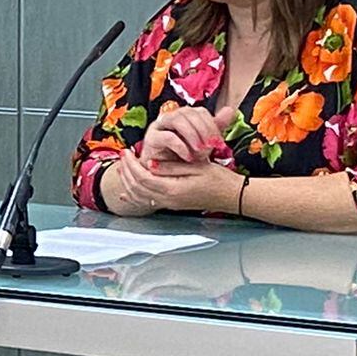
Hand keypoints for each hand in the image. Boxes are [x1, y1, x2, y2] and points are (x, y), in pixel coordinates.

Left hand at [109, 149, 237, 216]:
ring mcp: (170, 204)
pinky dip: (134, 196)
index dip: (132, 164)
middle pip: (137, 187)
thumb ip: (171, 166)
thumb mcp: (196, 167)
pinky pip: (147, 202)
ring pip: (139, 196)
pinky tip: (126, 194)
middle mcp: (169, 200)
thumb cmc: (219, 179)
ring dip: (128, 181)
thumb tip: (149, 163)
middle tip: (123, 155)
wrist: (233, 196)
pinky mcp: (172, 204)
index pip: (142, 177)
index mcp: (173, 189)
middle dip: (126, 171)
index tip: (128, 151)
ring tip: (123, 167)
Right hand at [113, 253, 244, 303]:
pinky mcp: (176, 243)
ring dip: (131, 267)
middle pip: (137, 268)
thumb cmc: (221, 278)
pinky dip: (142, 256)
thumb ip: (171, 293)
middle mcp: (168, 257)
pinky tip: (139, 262)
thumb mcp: (197, 293)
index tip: (128, 298)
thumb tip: (149, 296)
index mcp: (172, 271)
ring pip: (142, 256)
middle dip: (127, 280)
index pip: (142, 281)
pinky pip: (152, 249)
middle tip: (125, 290)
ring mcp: (171, 248)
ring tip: (126, 277)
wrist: (238, 258)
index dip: (132, 290)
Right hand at [140, 104, 238, 172]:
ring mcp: (158, 126)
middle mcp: (171, 117)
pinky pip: (166, 136)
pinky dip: (180, 146)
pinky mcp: (151, 139)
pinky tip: (188, 157)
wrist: (168, 175)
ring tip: (200, 150)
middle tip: (211, 146)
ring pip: (176, 119)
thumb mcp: (204, 143)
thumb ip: (215, 127)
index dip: (211, 124)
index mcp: (184, 116)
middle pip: (188, 113)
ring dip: (191, 134)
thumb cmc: (186, 158)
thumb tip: (230, 109)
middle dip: (203, 129)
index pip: (200, 111)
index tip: (219, 142)